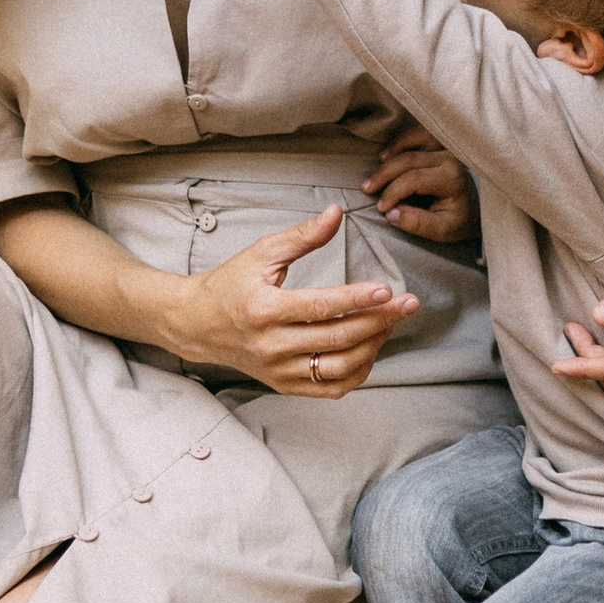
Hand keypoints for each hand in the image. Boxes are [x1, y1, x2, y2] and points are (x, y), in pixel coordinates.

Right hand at [172, 202, 419, 397]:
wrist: (195, 324)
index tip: (387, 289)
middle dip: (379, 321)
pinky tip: (371, 350)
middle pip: (337, 338)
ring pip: (338, 368)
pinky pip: (329, 389)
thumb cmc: (230, 285)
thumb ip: (302, 236)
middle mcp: (271, 345)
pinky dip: (357, 374)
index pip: (319, 307)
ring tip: (390, 324)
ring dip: (373, 347)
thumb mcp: (261, 253)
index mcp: (263, 309)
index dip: (356, 299)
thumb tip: (336, 213)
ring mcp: (277, 370)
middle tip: (408, 304)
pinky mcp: (283, 385)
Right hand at [363, 123, 477, 248]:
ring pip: (414, 138)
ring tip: (376, 168)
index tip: (381, 208)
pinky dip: (401, 141)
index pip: (414, 179)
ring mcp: (446, 148)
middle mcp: (450, 158)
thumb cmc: (458, 220)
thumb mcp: (441, 231)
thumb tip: (391, 213)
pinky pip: (418, 134)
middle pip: (409, 159)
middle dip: (384, 174)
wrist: (475, 211)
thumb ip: (417, 223)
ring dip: (392, 151)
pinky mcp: (441, 144)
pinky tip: (387, 154)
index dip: (392, 192)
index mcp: (452, 178)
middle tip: (366, 189)